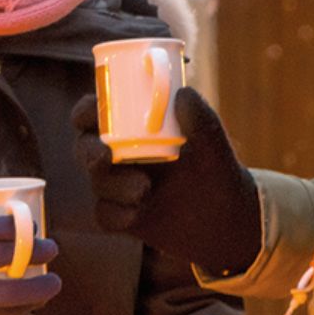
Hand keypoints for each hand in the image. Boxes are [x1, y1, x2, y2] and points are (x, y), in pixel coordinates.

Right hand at [0, 215, 61, 314]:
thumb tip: (19, 233)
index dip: (15, 226)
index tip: (34, 225)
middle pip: (2, 256)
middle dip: (34, 251)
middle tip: (52, 249)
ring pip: (9, 292)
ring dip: (38, 287)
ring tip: (55, 283)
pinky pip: (3, 314)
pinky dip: (24, 308)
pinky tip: (36, 302)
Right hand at [73, 88, 262, 277]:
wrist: (228, 221)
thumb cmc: (218, 173)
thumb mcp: (215, 147)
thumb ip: (202, 121)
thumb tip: (183, 94)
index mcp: (135, 128)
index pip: (98, 112)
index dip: (87, 110)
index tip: (94, 112)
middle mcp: (121, 155)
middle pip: (85, 147)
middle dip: (89, 151)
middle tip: (104, 156)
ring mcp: (120, 186)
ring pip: (96, 182)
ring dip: (113, 185)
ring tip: (144, 190)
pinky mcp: (123, 216)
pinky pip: (105, 215)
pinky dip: (116, 214)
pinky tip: (136, 215)